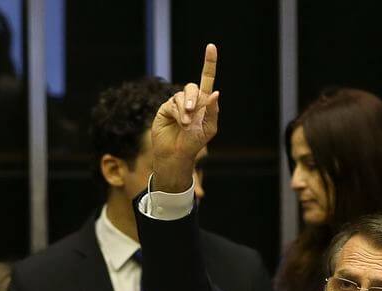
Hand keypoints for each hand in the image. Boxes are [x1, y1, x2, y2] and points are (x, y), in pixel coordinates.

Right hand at [150, 43, 219, 191]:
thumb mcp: (209, 128)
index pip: (207, 78)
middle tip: (192, 113)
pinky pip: (173, 103)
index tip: (211, 46)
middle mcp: (190, 100)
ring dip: (185, 110)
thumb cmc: (195, 142)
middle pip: (192, 87)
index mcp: (204, 102)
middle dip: (193, 98)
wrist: (178, 153)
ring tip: (186, 124)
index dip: (209, 63)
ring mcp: (177, 103)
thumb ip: (213, 110)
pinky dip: (178, 113)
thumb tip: (215, 92)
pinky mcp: (165, 108)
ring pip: (182, 96)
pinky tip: (180, 123)